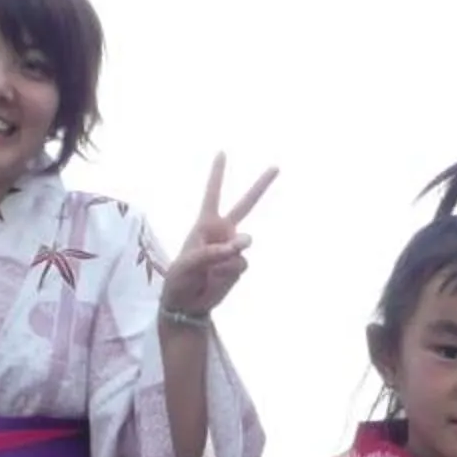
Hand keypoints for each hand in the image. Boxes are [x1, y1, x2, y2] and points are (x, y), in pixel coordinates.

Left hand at [159, 154, 276, 321]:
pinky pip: (241, 264)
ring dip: (228, 256)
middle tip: (276, 166)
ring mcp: (233, 249)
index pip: (213, 193)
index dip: (217, 174)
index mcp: (205, 224)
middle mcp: (222, 232)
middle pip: (245, 204)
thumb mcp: (189, 263)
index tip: (222, 153)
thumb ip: (216, 251)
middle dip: (260, 186)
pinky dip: (229, 272)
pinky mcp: (239, 266)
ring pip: (244, 245)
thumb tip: (244, 244)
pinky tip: (216, 279)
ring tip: (210, 271)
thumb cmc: (180, 279)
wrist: (187, 304)